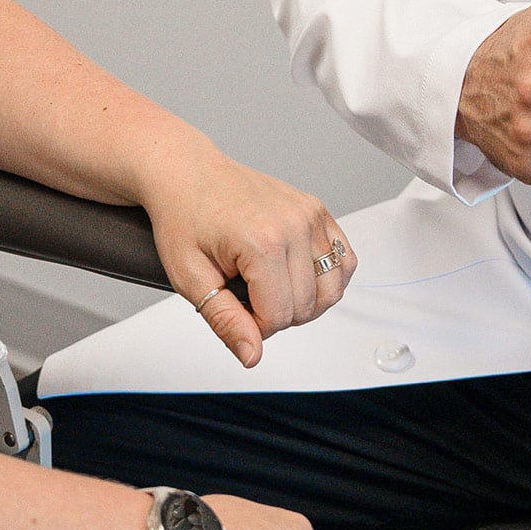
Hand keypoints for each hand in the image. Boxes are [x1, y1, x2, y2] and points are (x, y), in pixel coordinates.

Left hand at [136, 140, 356, 368]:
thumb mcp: (191, 277)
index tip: (233, 309)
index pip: (278, 317)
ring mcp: (310, 214)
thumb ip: (225, 321)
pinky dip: (328, 278)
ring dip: (305, 301)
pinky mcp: (317, 210)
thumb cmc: (184, 217)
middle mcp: (294, 224)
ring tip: (271, 289)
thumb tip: (252, 355)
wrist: (188, 173)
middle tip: (246, 296)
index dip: (253, 327)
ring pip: (332, 289)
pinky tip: (299, 277)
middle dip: (276, 315)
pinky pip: (346, 259)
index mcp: (262, 240)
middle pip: (306, 306)